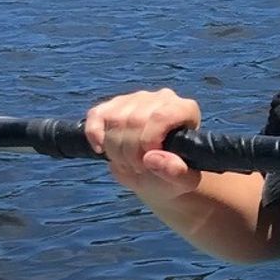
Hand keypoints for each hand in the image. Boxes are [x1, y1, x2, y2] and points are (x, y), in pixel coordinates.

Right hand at [83, 88, 203, 202]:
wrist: (158, 175)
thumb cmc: (174, 175)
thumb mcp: (184, 181)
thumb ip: (177, 172)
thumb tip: (152, 157)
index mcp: (185, 110)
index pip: (161, 116)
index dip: (148, 141)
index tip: (147, 162)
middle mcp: (162, 98)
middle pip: (134, 120)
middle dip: (130, 152)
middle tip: (137, 169)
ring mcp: (137, 98)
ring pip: (115, 119)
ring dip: (114, 149)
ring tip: (126, 164)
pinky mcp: (114, 104)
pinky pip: (96, 115)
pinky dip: (94, 135)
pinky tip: (102, 150)